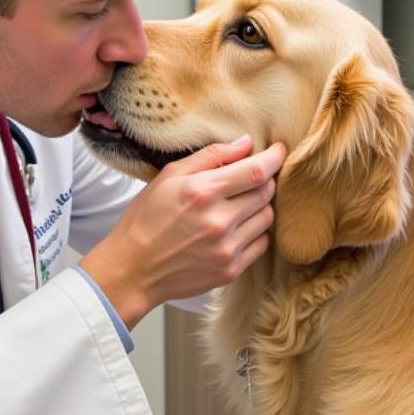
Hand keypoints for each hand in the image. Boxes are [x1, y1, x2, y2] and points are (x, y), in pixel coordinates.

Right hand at [80, 136, 286, 329]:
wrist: (133, 270)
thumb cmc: (146, 219)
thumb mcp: (169, 177)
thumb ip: (210, 157)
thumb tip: (245, 144)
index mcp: (203, 192)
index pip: (256, 170)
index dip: (275, 157)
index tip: (280, 150)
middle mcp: (219, 221)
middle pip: (266, 192)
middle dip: (264, 181)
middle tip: (250, 178)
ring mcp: (227, 249)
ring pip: (267, 218)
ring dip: (259, 207)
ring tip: (238, 205)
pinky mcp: (230, 270)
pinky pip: (261, 244)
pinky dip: (255, 233)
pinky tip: (236, 229)